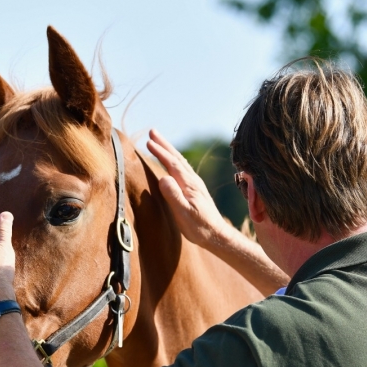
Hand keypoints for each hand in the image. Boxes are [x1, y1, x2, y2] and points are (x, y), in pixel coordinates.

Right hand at [147, 129, 231, 247]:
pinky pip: (182, 168)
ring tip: (159, 140)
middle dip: (164, 144)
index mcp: (189, 184)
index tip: (148, 141)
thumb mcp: (184, 214)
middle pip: (177, 158)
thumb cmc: (199, 228)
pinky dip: (174, 159)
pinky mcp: (195, 189)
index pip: (172, 164)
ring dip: (169, 149)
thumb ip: (174, 196)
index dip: (160, 152)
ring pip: (180, 161)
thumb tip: (163, 178)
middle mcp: (193, 180)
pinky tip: (172, 161)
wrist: (217, 235)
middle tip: (152, 131)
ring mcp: (195, 184)